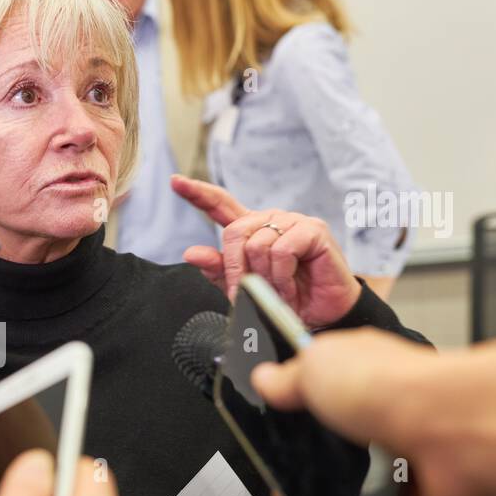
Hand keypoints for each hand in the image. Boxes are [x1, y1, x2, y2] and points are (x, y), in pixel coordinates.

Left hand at [172, 174, 360, 327]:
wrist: (320, 314)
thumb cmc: (284, 299)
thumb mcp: (243, 288)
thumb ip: (219, 269)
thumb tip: (191, 253)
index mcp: (251, 230)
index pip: (221, 205)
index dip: (198, 193)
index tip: (175, 181)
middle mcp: (270, 220)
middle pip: (234, 232)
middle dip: (236, 269)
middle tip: (247, 294)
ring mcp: (293, 221)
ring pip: (257, 244)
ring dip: (264, 278)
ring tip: (277, 291)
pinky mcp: (313, 230)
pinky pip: (282, 249)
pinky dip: (281, 276)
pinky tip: (290, 286)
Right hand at [250, 329, 495, 495]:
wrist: (462, 431)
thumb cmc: (397, 390)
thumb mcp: (320, 366)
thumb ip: (290, 378)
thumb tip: (267, 379)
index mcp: (363, 399)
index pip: (322, 439)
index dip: (297, 468)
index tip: (281, 489)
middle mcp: (393, 437)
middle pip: (344, 490)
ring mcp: (421, 477)